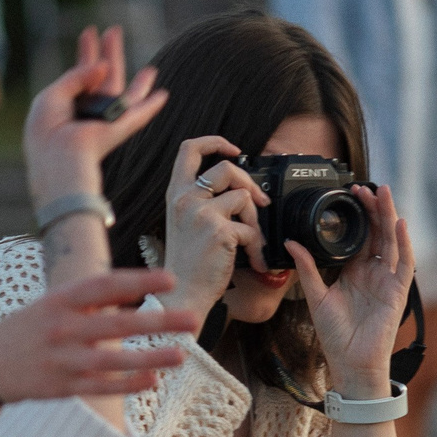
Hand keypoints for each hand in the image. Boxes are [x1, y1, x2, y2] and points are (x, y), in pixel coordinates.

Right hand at [0, 268, 200, 411]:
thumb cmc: (29, 328)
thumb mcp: (51, 303)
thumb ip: (90, 299)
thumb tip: (134, 288)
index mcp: (58, 301)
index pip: (103, 286)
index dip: (137, 282)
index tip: (170, 280)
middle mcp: (61, 329)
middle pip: (116, 324)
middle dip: (158, 322)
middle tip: (193, 318)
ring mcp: (62, 361)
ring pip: (114, 360)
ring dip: (150, 357)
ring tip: (182, 354)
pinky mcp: (63, 388)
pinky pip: (102, 386)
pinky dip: (128, 384)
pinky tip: (154, 379)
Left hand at [23, 26, 166, 209]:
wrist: (59, 155)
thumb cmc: (48, 131)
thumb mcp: (53, 95)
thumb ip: (76, 76)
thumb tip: (101, 65)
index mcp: (68, 105)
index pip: (80, 74)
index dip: (85, 52)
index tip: (89, 31)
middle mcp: (88, 111)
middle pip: (104, 77)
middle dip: (109, 52)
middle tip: (114, 30)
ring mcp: (105, 119)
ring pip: (125, 93)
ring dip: (137, 79)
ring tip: (151, 66)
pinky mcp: (120, 127)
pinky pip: (139, 113)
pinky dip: (151, 105)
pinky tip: (162, 94)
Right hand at [156, 136, 265, 320]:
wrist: (181, 294)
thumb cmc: (187, 265)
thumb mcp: (186, 225)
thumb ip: (203, 202)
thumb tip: (240, 191)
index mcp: (176, 195)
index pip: (190, 149)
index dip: (215, 142)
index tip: (234, 150)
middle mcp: (185, 199)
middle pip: (226, 168)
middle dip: (250, 183)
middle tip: (261, 202)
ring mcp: (201, 213)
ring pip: (244, 197)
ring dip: (255, 221)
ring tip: (251, 242)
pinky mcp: (219, 231)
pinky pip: (251, 229)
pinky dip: (257, 247)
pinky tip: (254, 262)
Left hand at [288, 183, 414, 398]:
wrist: (350, 364)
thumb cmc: (335, 336)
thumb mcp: (316, 297)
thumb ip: (307, 269)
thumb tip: (291, 243)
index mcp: (353, 272)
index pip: (359, 236)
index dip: (357, 215)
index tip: (349, 194)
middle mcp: (372, 272)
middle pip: (377, 233)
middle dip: (373, 209)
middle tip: (365, 186)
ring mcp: (387, 281)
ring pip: (391, 241)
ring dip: (388, 217)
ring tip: (383, 194)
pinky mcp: (398, 292)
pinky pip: (405, 263)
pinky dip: (405, 244)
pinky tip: (401, 224)